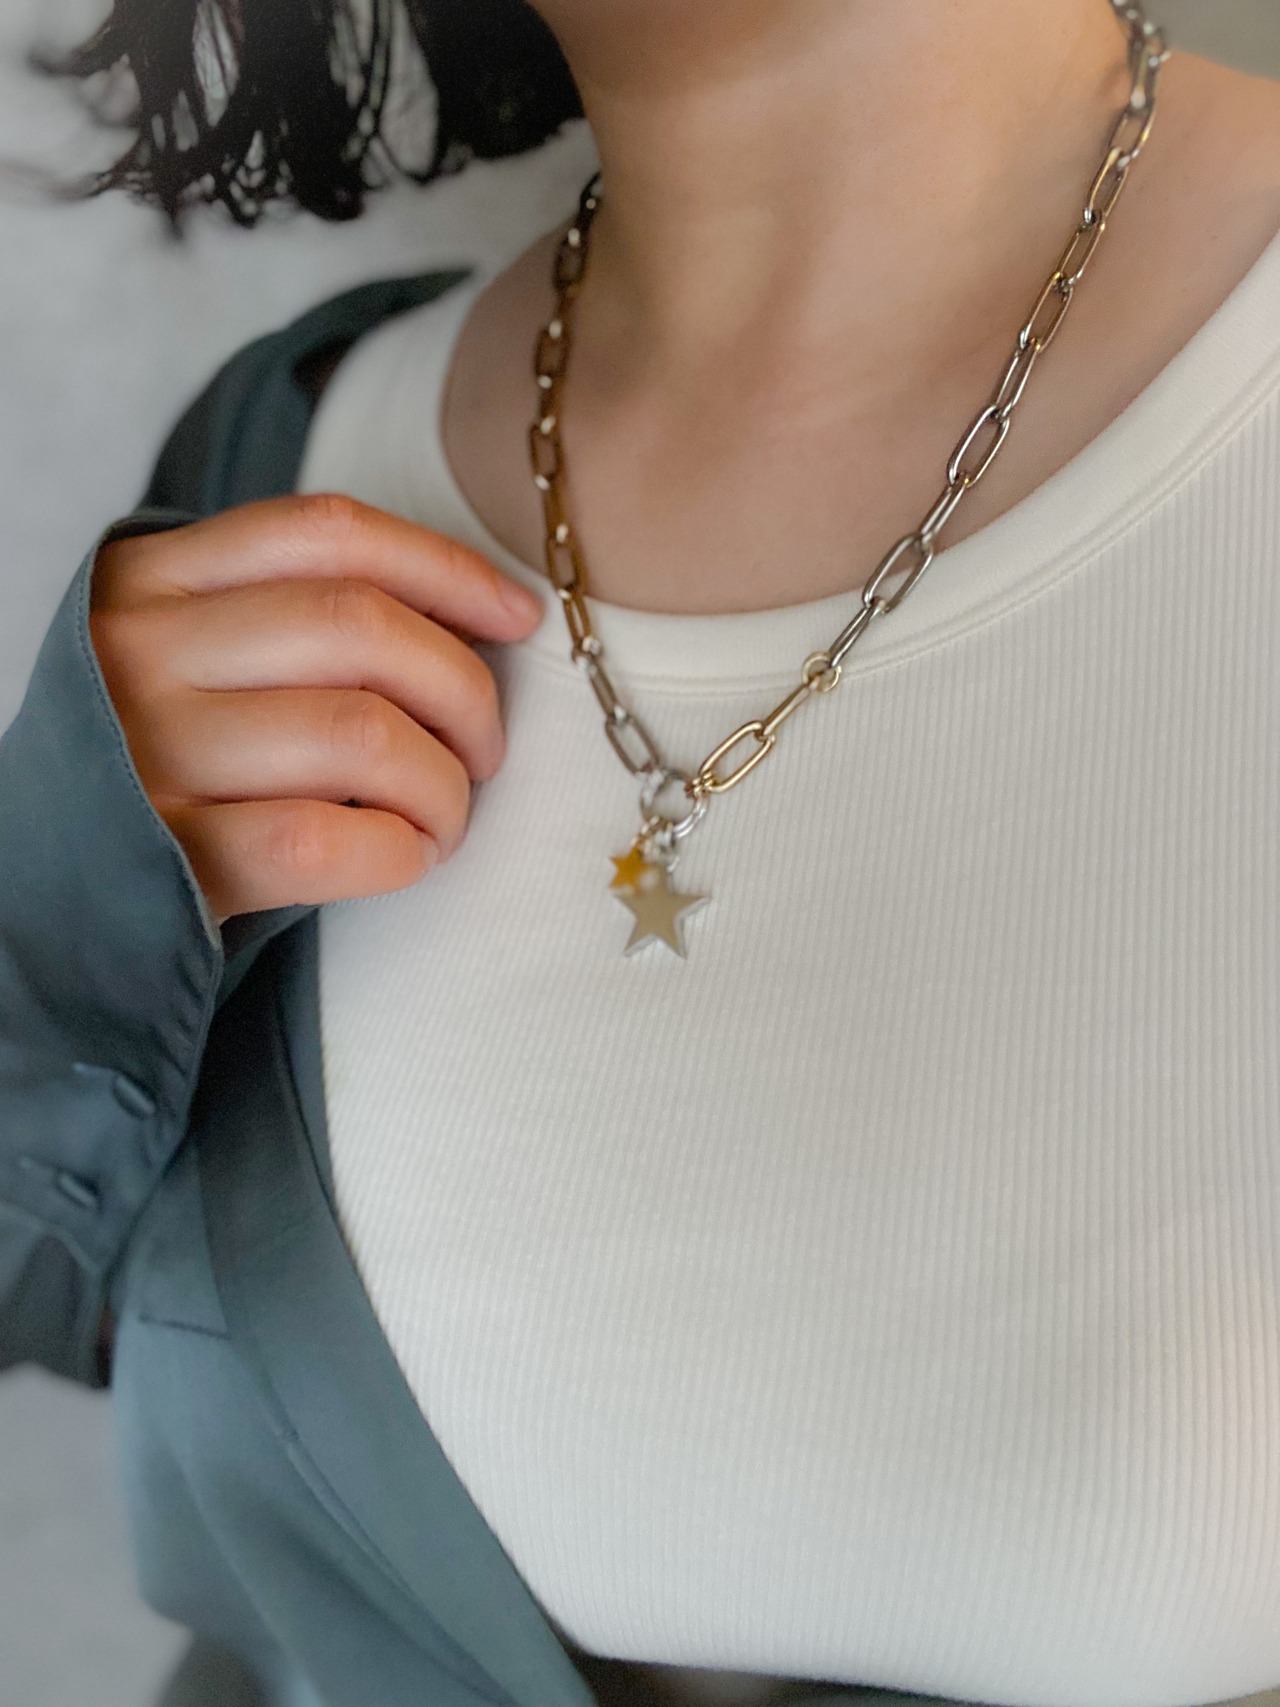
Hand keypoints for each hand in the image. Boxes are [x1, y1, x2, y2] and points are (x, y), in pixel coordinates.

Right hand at [88, 494, 543, 925]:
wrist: (53, 876)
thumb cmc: (160, 752)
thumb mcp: (191, 647)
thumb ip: (290, 610)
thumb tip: (478, 616)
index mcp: (154, 576)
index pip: (329, 533)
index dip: (447, 569)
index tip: (517, 617)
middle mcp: (143, 650)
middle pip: (362, 628)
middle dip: (464, 690)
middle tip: (483, 749)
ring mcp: (151, 753)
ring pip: (361, 736)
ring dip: (442, 785)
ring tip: (444, 814)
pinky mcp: (172, 857)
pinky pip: (326, 843)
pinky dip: (399, 851)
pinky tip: (407, 854)